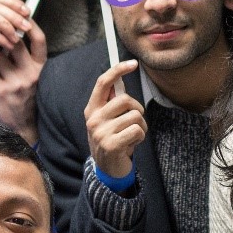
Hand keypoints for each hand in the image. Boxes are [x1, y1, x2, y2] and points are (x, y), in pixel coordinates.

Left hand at [0, 20, 46, 144]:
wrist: (19, 125)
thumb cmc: (23, 95)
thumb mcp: (31, 75)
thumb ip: (24, 56)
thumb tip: (9, 31)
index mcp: (41, 68)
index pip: (40, 40)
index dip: (31, 25)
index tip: (22, 15)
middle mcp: (31, 74)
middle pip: (14, 42)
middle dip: (3, 39)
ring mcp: (16, 82)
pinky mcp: (0, 90)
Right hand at [84, 61, 145, 179]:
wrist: (107, 169)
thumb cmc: (112, 139)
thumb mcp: (107, 119)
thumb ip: (112, 102)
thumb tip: (120, 79)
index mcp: (92, 109)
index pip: (103, 83)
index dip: (118, 70)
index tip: (133, 63)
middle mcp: (93, 119)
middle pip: (125, 100)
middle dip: (137, 110)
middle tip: (134, 121)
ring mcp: (101, 132)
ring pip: (135, 116)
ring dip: (141, 126)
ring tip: (132, 135)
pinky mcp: (111, 145)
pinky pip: (137, 131)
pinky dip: (140, 137)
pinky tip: (132, 144)